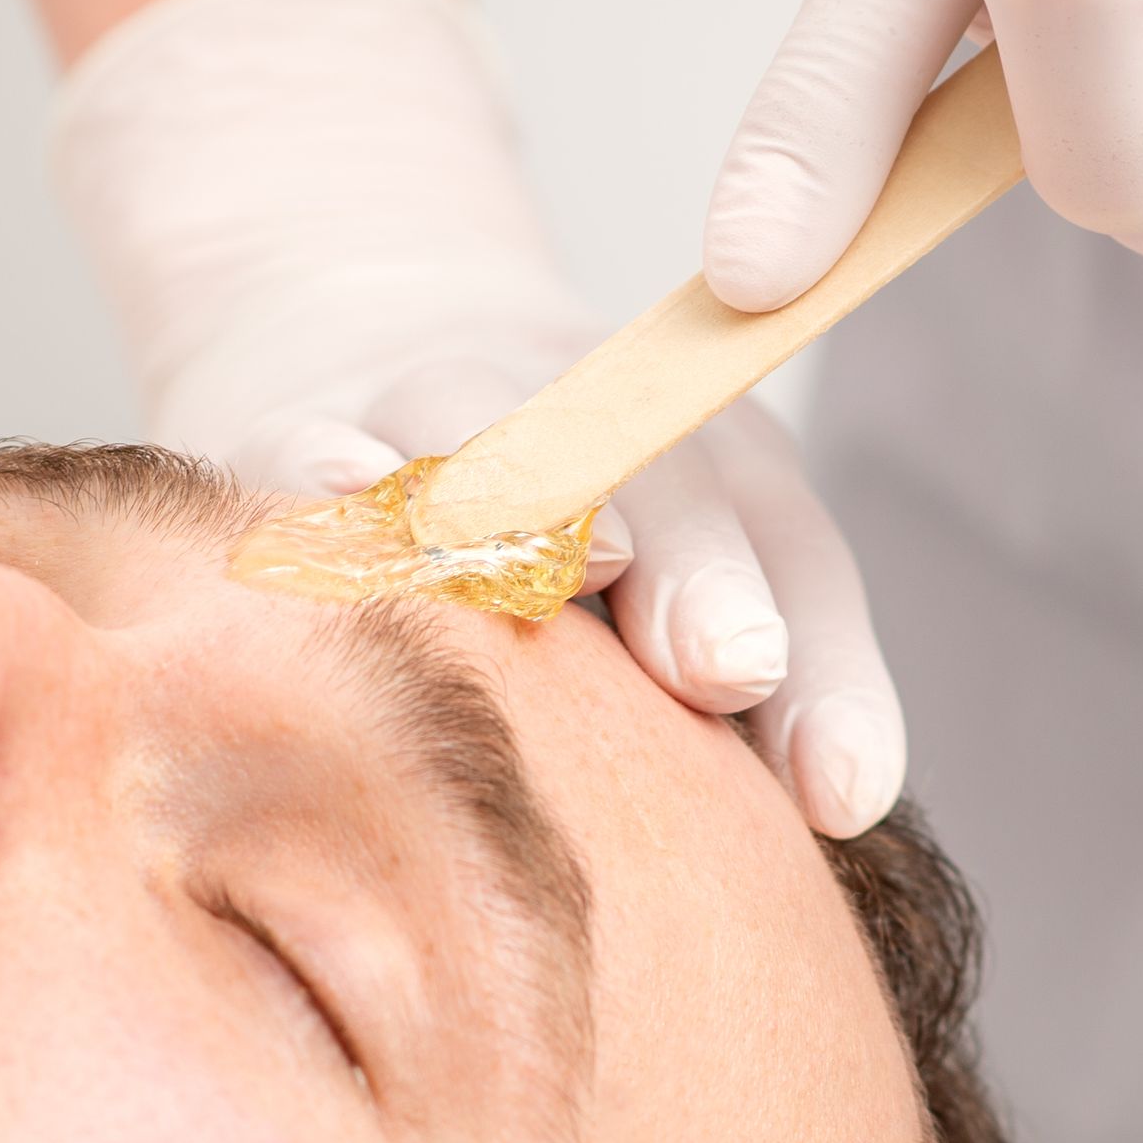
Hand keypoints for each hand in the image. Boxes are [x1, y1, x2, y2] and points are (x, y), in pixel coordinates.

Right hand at [54, 0, 903, 835]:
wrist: (353, 315)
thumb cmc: (537, 527)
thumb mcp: (662, 597)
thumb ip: (741, 709)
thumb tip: (833, 827)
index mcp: (713, 472)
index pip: (790, 562)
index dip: (829, 673)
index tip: (843, 791)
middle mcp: (591, 425)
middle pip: (666, 482)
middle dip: (701, 572)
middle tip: (730, 663)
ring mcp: (439, 409)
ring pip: (492, 436)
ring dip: (531, 500)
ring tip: (564, 567)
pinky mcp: (298, 416)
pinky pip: (309, 444)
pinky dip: (328, 463)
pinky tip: (348, 485)